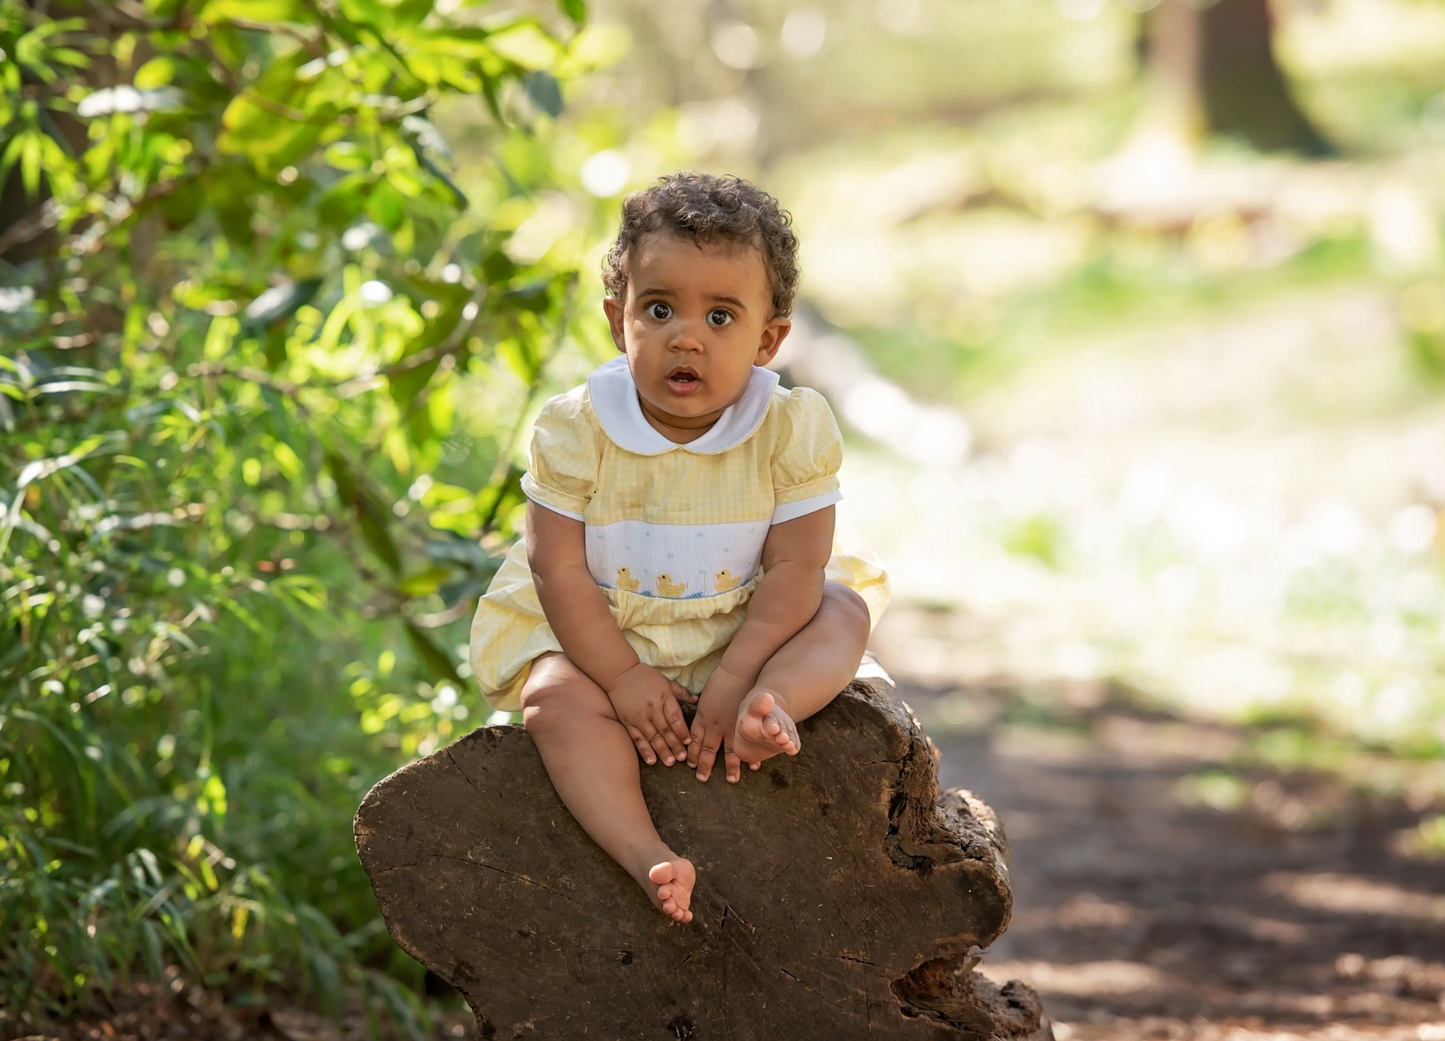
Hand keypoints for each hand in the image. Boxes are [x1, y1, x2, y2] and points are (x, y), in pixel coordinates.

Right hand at [604, 663, 691, 765]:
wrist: (619, 674)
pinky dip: (644, 751)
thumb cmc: (645, 677)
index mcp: (663, 697)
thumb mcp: (665, 681)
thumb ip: (680, 692)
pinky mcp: (628, 723)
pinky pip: (637, 739)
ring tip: (670, 762)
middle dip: (675, 745)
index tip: (688, 742)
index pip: (675, 718)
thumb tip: (696, 700)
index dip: (682, 731)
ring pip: (653, 737)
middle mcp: (652, 709)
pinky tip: (651, 761)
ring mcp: (639, 717)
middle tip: (682, 758)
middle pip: (665, 730)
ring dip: (662, 751)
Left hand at [687, 666, 753, 782]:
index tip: (690, 764)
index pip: (694, 741)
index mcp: (702, 718)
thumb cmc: (721, 680)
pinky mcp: (745, 726)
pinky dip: (751, 756)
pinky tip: (754, 766)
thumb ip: (701, 709)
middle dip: (704, 766)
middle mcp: (714, 726)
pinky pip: (748, 745)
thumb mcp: (704, 696)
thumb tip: (698, 714)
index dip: (692, 753)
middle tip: (702, 779)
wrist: (739, 673)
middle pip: (707, 750)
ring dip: (730, 767)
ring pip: (729, 752)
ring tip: (732, 780)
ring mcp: (730, 728)